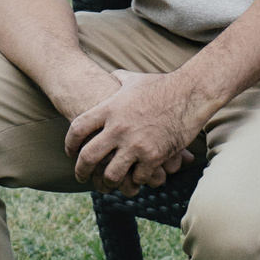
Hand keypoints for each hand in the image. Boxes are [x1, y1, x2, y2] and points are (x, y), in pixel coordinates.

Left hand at [63, 68, 209, 191]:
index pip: (77, 129)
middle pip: (88, 157)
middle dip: (82, 171)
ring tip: (109, 184)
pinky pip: (138, 177)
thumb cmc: (163, 85)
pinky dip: (136, 181)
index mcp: (109, 109)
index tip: (70, 152)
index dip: (69, 144)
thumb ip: (119, 79)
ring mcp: (135, 144)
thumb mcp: (135, 79)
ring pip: (111, 174)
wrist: (190, 93)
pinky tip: (136, 180)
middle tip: (82, 177)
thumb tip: (112, 75)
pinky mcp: (153, 156)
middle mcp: (118, 129)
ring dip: (109, 181)